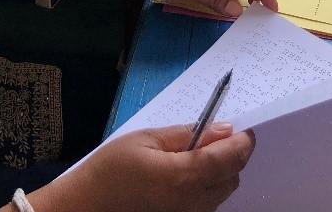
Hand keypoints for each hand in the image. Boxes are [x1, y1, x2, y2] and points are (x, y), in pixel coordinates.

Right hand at [34, 123, 255, 211]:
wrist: (87, 207)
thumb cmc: (112, 169)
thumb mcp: (147, 139)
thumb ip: (188, 134)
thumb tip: (224, 129)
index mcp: (185, 176)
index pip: (233, 157)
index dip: (244, 140)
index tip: (242, 128)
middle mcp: (194, 202)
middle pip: (233, 176)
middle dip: (232, 155)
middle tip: (212, 137)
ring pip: (224, 192)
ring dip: (221, 171)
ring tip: (194, 155)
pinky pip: (209, 204)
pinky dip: (208, 186)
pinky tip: (185, 175)